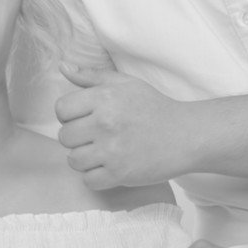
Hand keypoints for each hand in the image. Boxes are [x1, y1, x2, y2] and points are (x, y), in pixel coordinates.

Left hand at [56, 60, 196, 189]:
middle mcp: (105, 123)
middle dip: (77, 138)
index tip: (84, 118)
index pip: (61, 109)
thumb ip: (92, 76)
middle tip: (96, 136)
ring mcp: (112, 150)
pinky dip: (96, 176)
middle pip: (65, 137)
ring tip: (102, 152)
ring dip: (84, 159)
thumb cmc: (154, 108)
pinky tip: (109, 166)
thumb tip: (63, 67)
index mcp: (104, 98)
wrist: (186, 135)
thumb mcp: (126, 84)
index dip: (69, 115)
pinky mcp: (120, 174)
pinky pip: (88, 180)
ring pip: (73, 160)